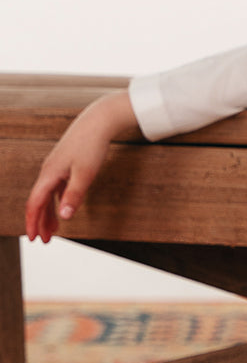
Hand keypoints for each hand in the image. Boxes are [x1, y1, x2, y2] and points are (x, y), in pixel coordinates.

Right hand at [25, 90, 137, 242]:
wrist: (98, 121)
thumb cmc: (92, 145)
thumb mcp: (85, 174)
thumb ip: (74, 196)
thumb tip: (64, 216)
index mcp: (49, 174)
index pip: (35, 203)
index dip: (33, 222)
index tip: (34, 239)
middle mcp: (48, 171)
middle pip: (39, 201)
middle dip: (40, 222)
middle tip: (45, 241)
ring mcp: (56, 167)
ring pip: (47, 195)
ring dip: (49, 213)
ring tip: (54, 230)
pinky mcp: (64, 164)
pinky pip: (55, 188)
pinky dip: (57, 201)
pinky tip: (63, 208)